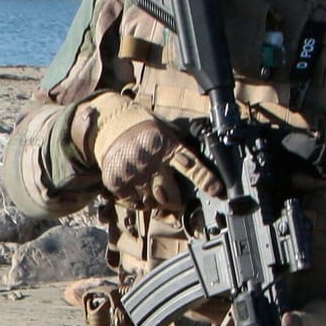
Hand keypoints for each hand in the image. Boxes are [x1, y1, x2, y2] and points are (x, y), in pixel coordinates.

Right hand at [70, 92, 221, 207]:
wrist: (109, 121)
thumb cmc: (143, 128)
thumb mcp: (166, 131)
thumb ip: (179, 150)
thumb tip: (197, 171)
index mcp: (167, 146)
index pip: (191, 166)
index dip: (205, 180)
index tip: (217, 192)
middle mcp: (150, 161)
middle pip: (170, 195)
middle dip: (175, 203)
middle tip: (175, 202)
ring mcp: (132, 172)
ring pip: (151, 202)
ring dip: (155, 202)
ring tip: (152, 192)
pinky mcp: (116, 179)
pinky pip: (132, 202)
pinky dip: (137, 201)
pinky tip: (137, 190)